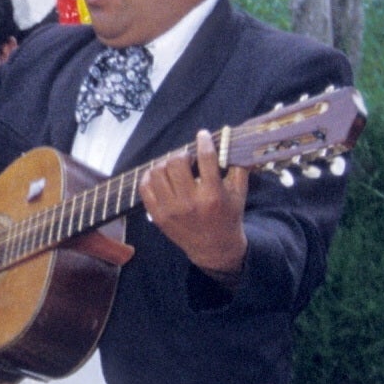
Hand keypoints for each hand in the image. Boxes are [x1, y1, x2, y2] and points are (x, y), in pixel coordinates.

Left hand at [139, 129, 248, 277]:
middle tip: (187, 158)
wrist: (214, 248)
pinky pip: (145, 188)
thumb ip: (238, 168)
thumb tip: (233, 142)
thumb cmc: (228, 216)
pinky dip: (150, 177)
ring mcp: (171, 210)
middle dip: (182, 154)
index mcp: (213, 195)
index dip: (204, 141)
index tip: (202, 135)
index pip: (206, 159)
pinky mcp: (157, 216)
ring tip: (174, 167)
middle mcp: (190, 202)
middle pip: (176, 163)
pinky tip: (160, 176)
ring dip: (165, 164)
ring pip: (157, 172)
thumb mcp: (239, 194)